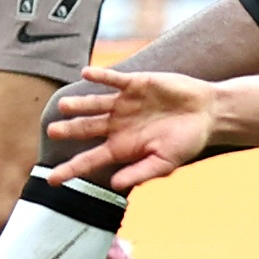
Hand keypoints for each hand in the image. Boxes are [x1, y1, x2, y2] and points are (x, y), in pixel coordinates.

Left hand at [46, 68, 217, 190]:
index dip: (70, 169)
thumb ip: (140, 172)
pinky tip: (86, 73)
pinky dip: (100, 76)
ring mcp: (124, 104)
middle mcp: (117, 125)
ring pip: (94, 104)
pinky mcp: (135, 84)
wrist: (207, 113)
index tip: (51, 180)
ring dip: (79, 104)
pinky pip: (113, 80)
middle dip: (69, 130)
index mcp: (122, 147)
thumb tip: (115, 185)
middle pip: (86, 129)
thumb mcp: (165, 163)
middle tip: (52, 132)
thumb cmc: (187, 141)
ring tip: (64, 105)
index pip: (90, 160)